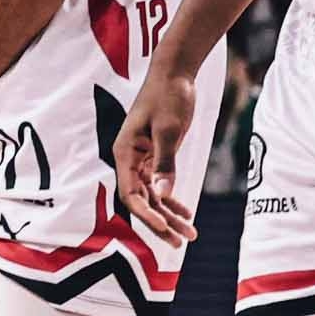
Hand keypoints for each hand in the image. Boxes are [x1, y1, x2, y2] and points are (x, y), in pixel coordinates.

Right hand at [114, 57, 201, 245]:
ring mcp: (141, 159)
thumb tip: (163, 193)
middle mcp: (129, 159)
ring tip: (190, 234)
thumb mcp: (168, 130)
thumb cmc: (168, 96)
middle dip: (160, 223)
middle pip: (141, 201)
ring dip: (169, 215)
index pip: (131, 194)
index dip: (147, 216)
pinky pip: (160, 184)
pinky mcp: (154, 155)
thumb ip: (165, 163)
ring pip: (152, 196)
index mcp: (124, 153)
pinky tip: (187, 214)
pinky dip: (172, 199)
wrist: (174, 73)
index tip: (166, 230)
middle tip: (181, 242)